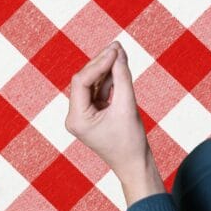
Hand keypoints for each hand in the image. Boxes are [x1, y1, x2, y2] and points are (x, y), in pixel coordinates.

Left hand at [65, 41, 164, 205]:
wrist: (135, 165)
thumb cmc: (130, 142)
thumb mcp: (127, 106)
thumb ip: (122, 77)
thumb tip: (118, 52)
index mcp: (76, 118)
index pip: (82, 82)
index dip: (98, 64)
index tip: (115, 52)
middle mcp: (75, 116)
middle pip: (85, 80)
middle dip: (102, 63)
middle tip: (117, 46)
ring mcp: (84, 115)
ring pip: (93, 83)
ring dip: (107, 69)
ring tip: (120, 51)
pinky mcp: (94, 114)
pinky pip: (100, 91)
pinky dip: (110, 79)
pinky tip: (120, 65)